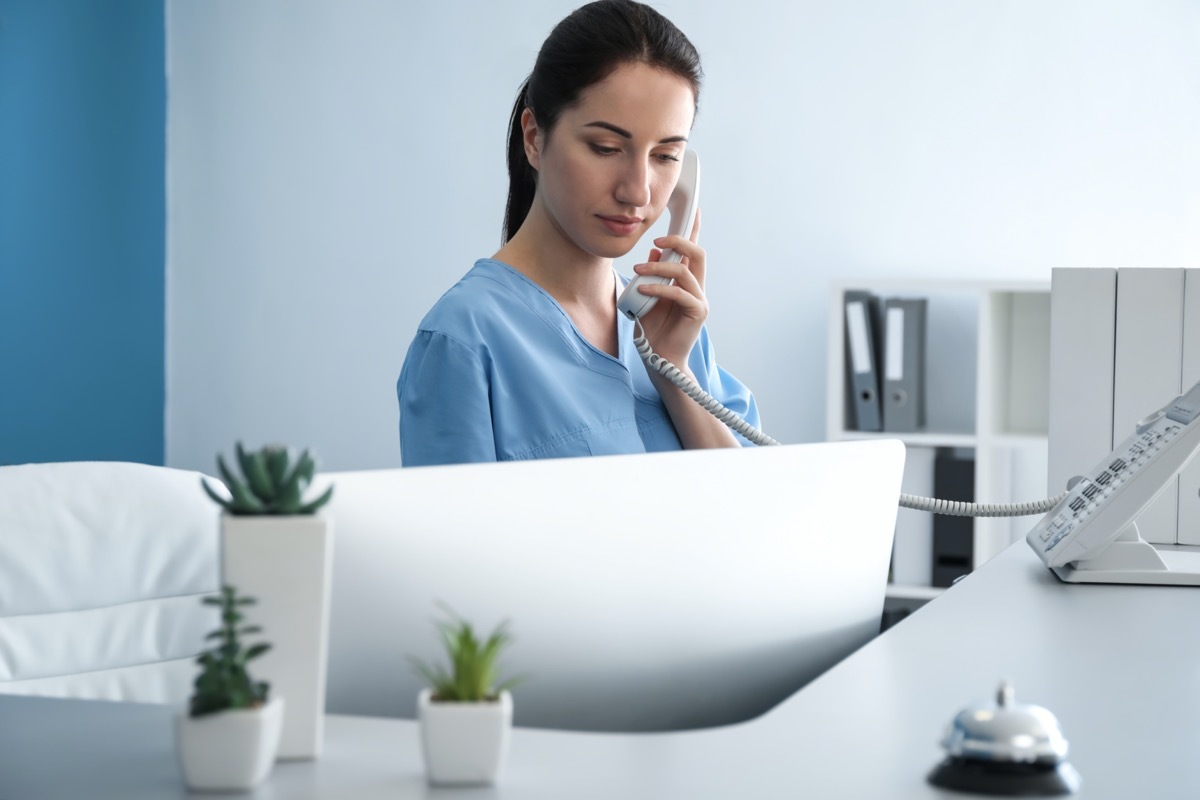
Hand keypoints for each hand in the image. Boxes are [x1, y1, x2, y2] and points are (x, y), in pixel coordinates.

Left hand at [632, 208, 704, 367]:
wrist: (659, 359)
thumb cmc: (653, 330)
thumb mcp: (647, 297)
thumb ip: (651, 276)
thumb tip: (652, 251)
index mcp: (686, 282)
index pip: (693, 251)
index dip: (694, 230)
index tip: (694, 210)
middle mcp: (697, 288)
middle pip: (698, 254)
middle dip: (679, 240)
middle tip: (657, 239)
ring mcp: (699, 300)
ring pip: (686, 271)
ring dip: (660, 266)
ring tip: (639, 268)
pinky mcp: (697, 313)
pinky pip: (680, 293)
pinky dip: (660, 288)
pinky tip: (644, 289)